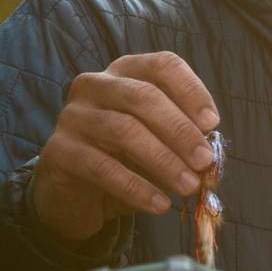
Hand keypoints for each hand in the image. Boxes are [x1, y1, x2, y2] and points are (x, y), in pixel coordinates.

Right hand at [32, 52, 220, 245]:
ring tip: (188, 186)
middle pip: (143, 96)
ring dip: (163, 160)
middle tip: (204, 161)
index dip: (190, 90)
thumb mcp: (158, 144)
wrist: (75, 194)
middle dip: (179, 130)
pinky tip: (159, 205)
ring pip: (124, 130)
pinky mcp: (58, 150)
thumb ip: (181, 141)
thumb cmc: (124, 160)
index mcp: (125, 72)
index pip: (162, 65)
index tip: (212, 123)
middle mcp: (95, 84)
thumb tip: (209, 154)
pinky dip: (136, 188)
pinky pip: (102, 167)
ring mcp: (73, 115)